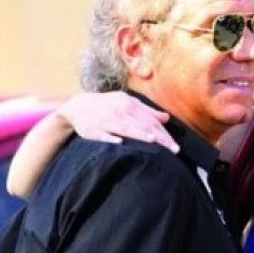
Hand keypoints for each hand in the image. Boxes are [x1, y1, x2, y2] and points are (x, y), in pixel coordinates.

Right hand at [56, 92, 179, 152]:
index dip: (164, 133)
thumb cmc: (108, 106)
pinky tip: (120, 143)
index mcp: (129, 104)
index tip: (176, 146)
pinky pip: (102, 135)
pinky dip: (110, 138)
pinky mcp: (91, 130)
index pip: (151, 120)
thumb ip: (147, 111)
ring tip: (153, 141)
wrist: (78, 106)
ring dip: (139, 134)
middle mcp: (119, 111)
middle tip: (173, 150)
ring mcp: (105, 120)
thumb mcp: (127, 102)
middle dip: (159, 137)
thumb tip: (166, 117)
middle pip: (143, 125)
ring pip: (125, 128)